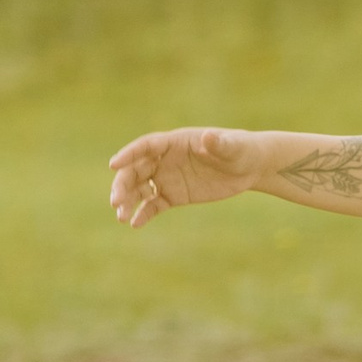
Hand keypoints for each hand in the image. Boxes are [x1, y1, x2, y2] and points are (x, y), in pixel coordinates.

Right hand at [107, 125, 266, 225]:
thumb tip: (208, 137)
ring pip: (140, 189)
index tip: (113, 164)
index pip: (146, 146)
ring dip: (127, 201)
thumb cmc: (240, 149)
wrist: (248, 167)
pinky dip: (143, 214)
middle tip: (115, 201)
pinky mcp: (173, 195)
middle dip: (123, 184)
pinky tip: (134, 224)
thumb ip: (218, 143)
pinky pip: (153, 205)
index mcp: (174, 142)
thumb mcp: (231, 147)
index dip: (129, 154)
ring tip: (121, 216)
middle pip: (136, 170)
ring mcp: (167, 178)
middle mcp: (165, 159)